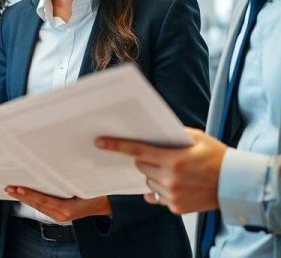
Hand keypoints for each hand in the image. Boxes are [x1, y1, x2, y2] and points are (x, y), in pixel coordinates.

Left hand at [5, 186, 111, 221]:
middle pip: (37, 205)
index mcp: (68, 209)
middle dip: (22, 196)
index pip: (44, 200)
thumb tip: (56, 166)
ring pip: (38, 207)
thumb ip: (71, 179)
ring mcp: (60, 216)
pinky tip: (25, 195)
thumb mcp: (86, 184)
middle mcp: (62, 214)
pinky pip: (43, 207)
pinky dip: (32, 200)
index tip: (19, 188)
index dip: (31, 194)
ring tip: (12, 190)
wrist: (107, 204)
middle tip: (9, 187)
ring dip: (25, 198)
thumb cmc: (98, 193)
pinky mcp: (60, 214)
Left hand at [96, 127, 226, 213]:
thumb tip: (152, 129)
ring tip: (176, 172)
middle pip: (141, 166)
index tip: (100, 142)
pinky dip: (162, 189)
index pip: (138, 151)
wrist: (236, 184)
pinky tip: (177, 184)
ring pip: (148, 181)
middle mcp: (170, 178)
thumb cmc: (217, 157)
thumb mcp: (196, 138)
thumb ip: (173, 134)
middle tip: (163, 158)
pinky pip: (156, 196)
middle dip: (146, 160)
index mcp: (174, 160)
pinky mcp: (175, 207)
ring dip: (155, 175)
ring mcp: (172, 195)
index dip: (117, 146)